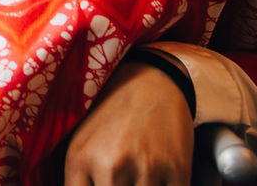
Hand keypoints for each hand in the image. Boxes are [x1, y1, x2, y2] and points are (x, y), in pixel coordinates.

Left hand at [65, 59, 193, 184]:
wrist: (151, 81)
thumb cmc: (111, 116)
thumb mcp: (81, 143)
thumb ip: (79, 179)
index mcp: (79, 160)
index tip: (102, 183)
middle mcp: (110, 166)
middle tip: (124, 179)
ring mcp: (145, 168)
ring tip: (139, 176)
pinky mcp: (177, 169)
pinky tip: (158, 179)